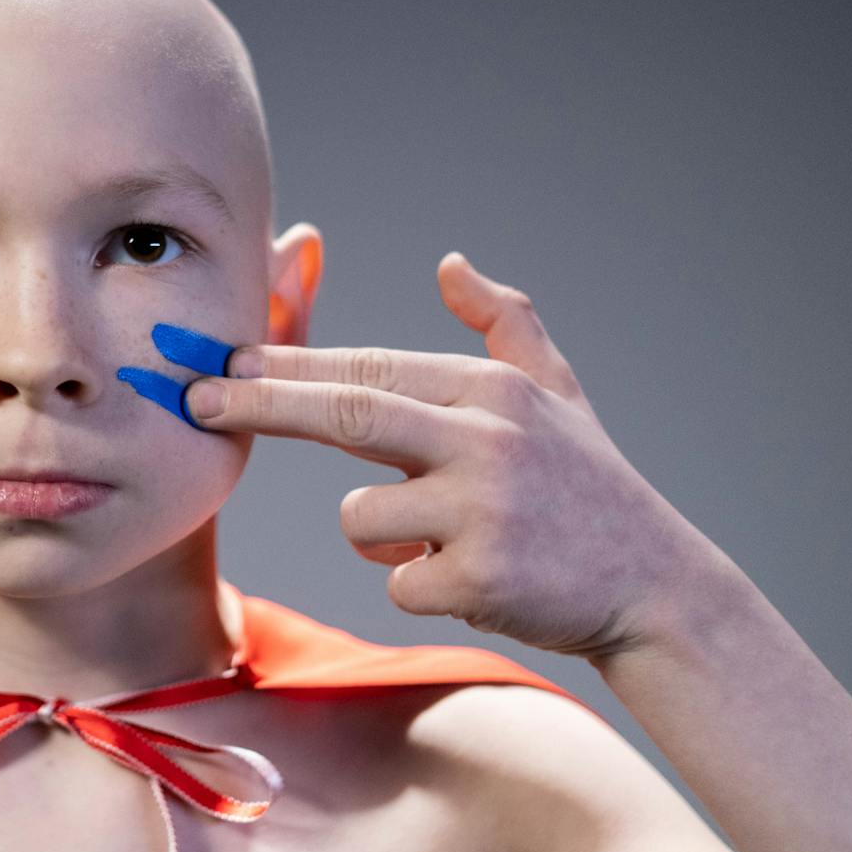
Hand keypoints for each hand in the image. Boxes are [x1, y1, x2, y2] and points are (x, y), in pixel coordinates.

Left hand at [182, 251, 730, 660]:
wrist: (654, 589)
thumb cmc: (589, 490)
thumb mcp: (559, 393)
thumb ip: (504, 323)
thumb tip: (451, 262)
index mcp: (491, 390)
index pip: (367, 369)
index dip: (288, 365)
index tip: (225, 359)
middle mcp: (487, 438)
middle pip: (346, 412)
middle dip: (261, 401)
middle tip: (196, 395)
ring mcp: (485, 508)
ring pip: (360, 518)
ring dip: (381, 536)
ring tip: (452, 537)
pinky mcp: (480, 578)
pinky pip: (394, 583)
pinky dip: (417, 586)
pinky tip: (476, 581)